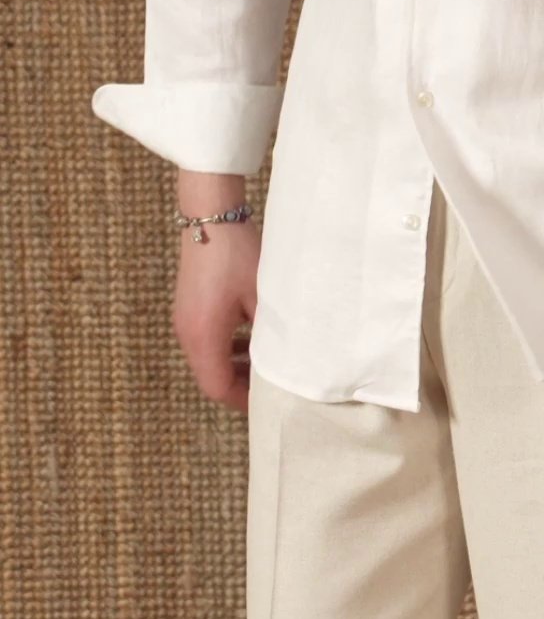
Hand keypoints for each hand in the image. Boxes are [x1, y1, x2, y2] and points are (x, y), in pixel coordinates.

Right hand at [171, 217, 259, 413]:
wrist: (210, 218)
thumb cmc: (238, 257)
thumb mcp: (262, 298)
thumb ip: (270, 334)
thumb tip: (285, 362)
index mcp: (203, 337)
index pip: (218, 387)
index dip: (244, 400)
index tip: (270, 400)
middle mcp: (186, 334)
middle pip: (210, 377)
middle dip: (241, 384)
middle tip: (272, 383)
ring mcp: (184, 321)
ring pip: (207, 359)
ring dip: (234, 365)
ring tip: (266, 361)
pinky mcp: (188, 308)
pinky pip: (205, 341)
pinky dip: (226, 347)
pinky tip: (250, 337)